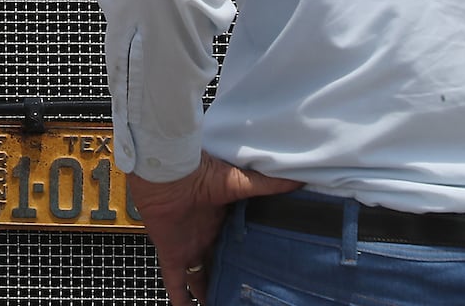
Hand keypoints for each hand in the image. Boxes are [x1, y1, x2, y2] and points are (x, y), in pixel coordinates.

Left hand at [129, 153, 301, 305]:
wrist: (167, 171)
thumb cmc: (199, 172)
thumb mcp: (239, 182)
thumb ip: (266, 185)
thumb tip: (298, 180)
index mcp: (224, 220)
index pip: (239, 245)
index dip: (249, 258)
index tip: (265, 273)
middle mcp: (207, 236)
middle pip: (221, 265)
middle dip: (231, 280)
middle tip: (247, 297)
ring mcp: (190, 247)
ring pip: (201, 279)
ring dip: (210, 294)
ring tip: (226, 304)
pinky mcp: (172, 254)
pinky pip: (175, 284)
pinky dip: (180, 300)